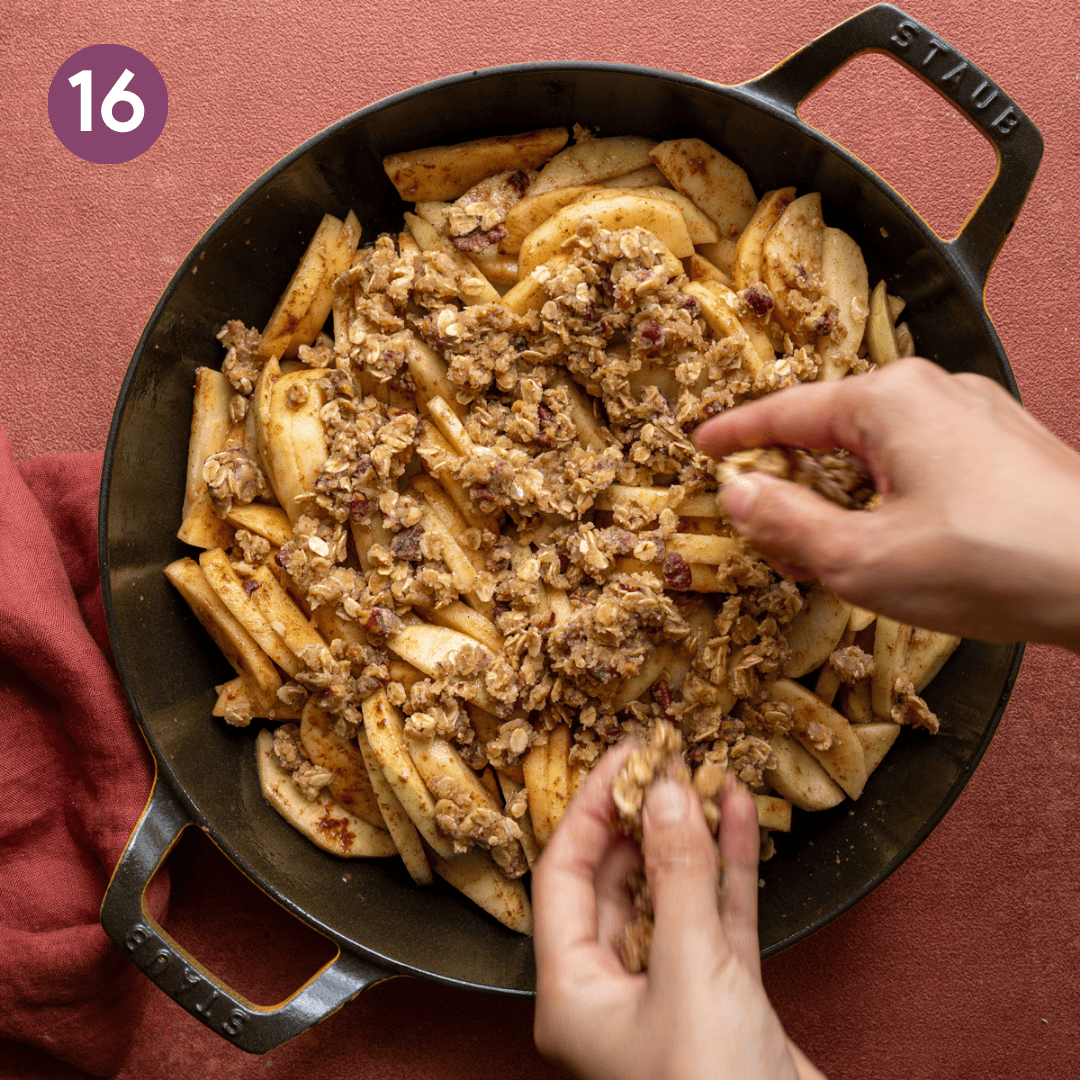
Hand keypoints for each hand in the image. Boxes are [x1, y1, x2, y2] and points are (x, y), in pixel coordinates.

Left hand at [532, 742, 823, 1079]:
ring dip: (689, 835)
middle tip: (664, 758)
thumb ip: (677, 874)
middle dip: (641, 815)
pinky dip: (727, 868)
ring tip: (703, 773)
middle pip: (615, 878)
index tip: (621, 755)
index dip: (589, 807)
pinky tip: (737, 816)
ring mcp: (667, 993)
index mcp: (572, 993)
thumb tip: (664, 790)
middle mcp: (611, 991)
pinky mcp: (720, 998)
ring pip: (671, 892)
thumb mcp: (689, 971)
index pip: (563, 874)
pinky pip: (716, 916)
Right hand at [692, 357, 1079, 650]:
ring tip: (828, 549)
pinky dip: (888, 493)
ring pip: (879, 447)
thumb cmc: (988, 563)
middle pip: (833, 429)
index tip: (700, 446)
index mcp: (888, 400)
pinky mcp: (1005, 445)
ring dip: (843, 493)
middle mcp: (933, 389)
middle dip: (794, 478)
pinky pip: (922, 458)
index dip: (735, 433)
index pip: (785, 411)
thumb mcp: (861, 557)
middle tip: (767, 529)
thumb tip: (736, 492)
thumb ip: (786, 522)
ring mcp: (976, 413)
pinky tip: (890, 540)